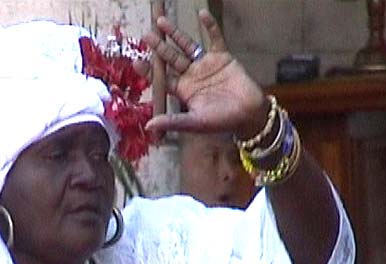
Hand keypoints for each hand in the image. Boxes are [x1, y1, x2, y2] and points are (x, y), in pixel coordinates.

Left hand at [135, 10, 267, 138]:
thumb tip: (149, 126)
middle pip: (171, 59)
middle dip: (159, 47)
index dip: (149, 71)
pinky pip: (214, 38)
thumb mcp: (195, 122)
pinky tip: (202, 14)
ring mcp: (206, 65)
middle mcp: (191, 76)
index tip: (137, 61)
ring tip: (161, 21)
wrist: (248, 113)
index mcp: (183, 91)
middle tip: (146, 35)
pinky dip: (210, 27)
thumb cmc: (222, 121)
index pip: (162, 79)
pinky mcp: (222, 57)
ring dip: (175, 34)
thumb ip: (173, 121)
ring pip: (187, 46)